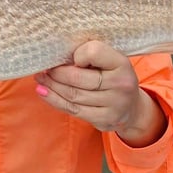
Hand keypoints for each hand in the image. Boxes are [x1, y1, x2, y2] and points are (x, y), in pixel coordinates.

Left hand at [35, 40, 165, 146]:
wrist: (132, 107)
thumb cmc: (113, 77)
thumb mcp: (109, 60)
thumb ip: (91, 54)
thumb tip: (58, 55)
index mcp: (122, 63)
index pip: (93, 52)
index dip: (78, 53)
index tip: (71, 56)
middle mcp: (121, 84)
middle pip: (78, 78)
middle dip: (56, 73)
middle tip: (43, 68)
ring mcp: (114, 105)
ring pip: (73, 95)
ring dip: (51, 86)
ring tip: (40, 79)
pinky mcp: (104, 120)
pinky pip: (73, 110)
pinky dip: (55, 100)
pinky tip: (43, 92)